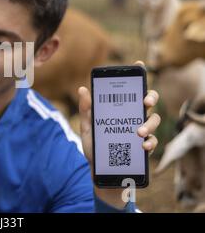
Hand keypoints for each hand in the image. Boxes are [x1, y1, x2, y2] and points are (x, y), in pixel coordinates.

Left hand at [77, 61, 160, 207]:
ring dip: (150, 124)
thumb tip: (82, 89)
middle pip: (149, 100)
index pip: (131, 89)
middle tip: (145, 103)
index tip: (139, 65)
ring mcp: (141, 130)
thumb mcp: (86, 127)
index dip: (137, 75)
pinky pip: (153, 141)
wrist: (99, 171)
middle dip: (150, 97)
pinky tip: (144, 146)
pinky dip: (151, 142)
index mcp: (121, 108)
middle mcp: (133, 116)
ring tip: (138, 132)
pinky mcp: (144, 146)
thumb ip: (86, 110)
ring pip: (154, 120)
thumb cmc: (94, 146)